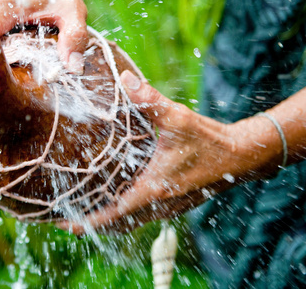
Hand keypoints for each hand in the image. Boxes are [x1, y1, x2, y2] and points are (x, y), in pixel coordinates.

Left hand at [58, 70, 283, 234]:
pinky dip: (125, 214)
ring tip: (86, 211)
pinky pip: (143, 216)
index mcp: (154, 190)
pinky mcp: (174, 205)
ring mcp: (168, 209)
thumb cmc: (210, 140)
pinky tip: (117, 199)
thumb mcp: (178, 118)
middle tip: (66, 220)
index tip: (64, 224)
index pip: (113, 215)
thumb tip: (125, 79)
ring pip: (131, 223)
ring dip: (108, 221)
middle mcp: (158, 206)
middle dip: (92, 225)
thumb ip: (149, 100)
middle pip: (118, 225)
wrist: (241, 157)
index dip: (87, 223)